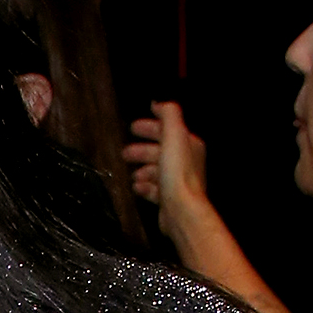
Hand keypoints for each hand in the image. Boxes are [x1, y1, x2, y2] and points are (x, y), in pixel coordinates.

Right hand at [126, 101, 210, 242]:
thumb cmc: (176, 172)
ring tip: (131, 173)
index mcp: (188, 145)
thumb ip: (168, 114)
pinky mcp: (170, 198)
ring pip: (156, 171)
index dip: (149, 127)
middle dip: (141, 150)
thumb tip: (159, 103)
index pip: (167, 130)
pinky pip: (154, 189)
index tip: (132, 128)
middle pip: (160, 151)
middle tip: (124, 153)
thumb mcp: (173, 135)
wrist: (181, 210)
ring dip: (142, 170)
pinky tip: (136, 187)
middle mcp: (186, 162)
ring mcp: (178, 181)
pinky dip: (144, 186)